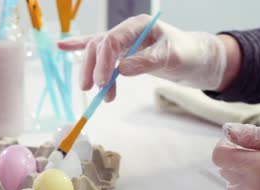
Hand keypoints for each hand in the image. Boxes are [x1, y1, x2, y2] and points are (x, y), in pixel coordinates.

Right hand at [58, 14, 233, 101]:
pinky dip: (79, 47)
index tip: (101, 83)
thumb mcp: (172, 58)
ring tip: (100, 95)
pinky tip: (61, 47)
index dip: (103, 62)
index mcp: (139, 26)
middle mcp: (127, 31)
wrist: (198, 59)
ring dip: (93, 73)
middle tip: (96, 90)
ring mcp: (123, 40)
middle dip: (94, 69)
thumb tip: (121, 69)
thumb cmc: (189, 54)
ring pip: (96, 52)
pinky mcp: (121, 52)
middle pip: (99, 46)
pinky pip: (98, 49)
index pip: (111, 40)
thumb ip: (147, 62)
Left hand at [213, 123, 259, 189]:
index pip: (219, 156)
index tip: (239, 142)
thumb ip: (254, 136)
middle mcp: (253, 188)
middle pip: (225, 171)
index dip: (226, 146)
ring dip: (238, 177)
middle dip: (235, 159)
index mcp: (256, 167)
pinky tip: (254, 189)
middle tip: (259, 154)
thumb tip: (228, 131)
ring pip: (231, 188)